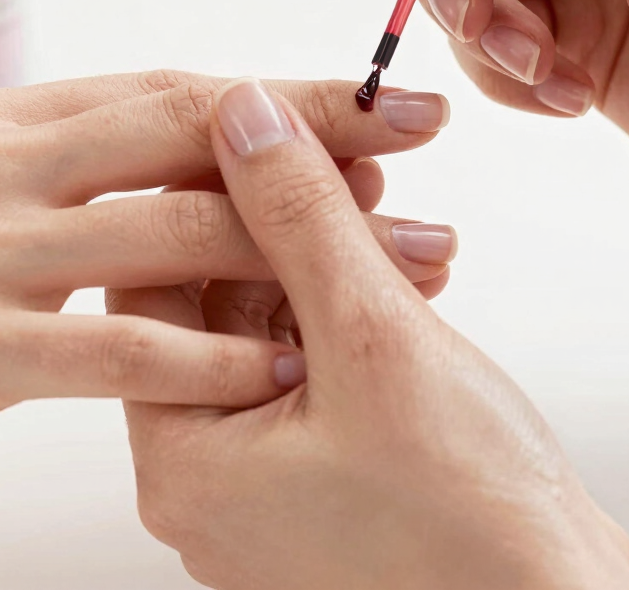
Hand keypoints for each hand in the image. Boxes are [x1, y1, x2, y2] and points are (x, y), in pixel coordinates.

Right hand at [0, 71, 450, 449]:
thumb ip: (84, 155)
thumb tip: (212, 134)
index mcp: (10, 115)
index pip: (176, 94)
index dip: (283, 98)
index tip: (375, 98)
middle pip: (190, 139)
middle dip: (315, 140)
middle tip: (416, 138)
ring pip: (170, 236)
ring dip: (296, 248)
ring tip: (400, 255)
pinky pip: (115, 353)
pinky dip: (208, 359)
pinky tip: (285, 364)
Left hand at [113, 78, 628, 589]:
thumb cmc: (470, 515)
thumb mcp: (375, 335)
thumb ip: (301, 216)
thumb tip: (244, 113)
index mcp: (186, 458)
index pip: (158, 281)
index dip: (215, 192)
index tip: (277, 134)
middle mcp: (213, 477)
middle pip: (224, 302)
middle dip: (295, 222)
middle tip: (357, 162)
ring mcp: (273, 483)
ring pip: (282, 329)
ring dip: (342, 260)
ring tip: (405, 216)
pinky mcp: (331, 477)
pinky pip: (323, 368)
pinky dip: (364, 311)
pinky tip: (416, 273)